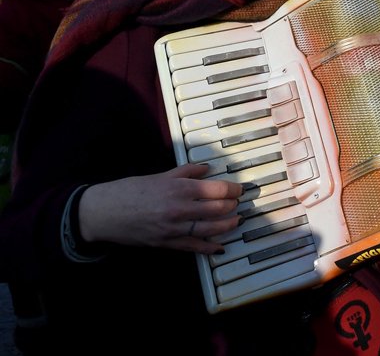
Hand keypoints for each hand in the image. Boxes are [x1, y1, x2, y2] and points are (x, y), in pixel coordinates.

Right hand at [77, 163, 242, 254]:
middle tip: (237, 203)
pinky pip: (194, 247)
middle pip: (219, 209)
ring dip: (228, 225)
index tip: (239, 189)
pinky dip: (210, 247)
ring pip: (211, 229)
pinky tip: (220, 246)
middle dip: (232, 206)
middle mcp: (180, 209)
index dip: (233, 190)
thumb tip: (208, 169)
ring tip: (236, 220)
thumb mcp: (160, 175)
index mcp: (179, 188)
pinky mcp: (166, 243)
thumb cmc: (129, 191)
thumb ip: (187, 171)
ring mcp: (174, 228)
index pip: (218, 190)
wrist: (103, 212)